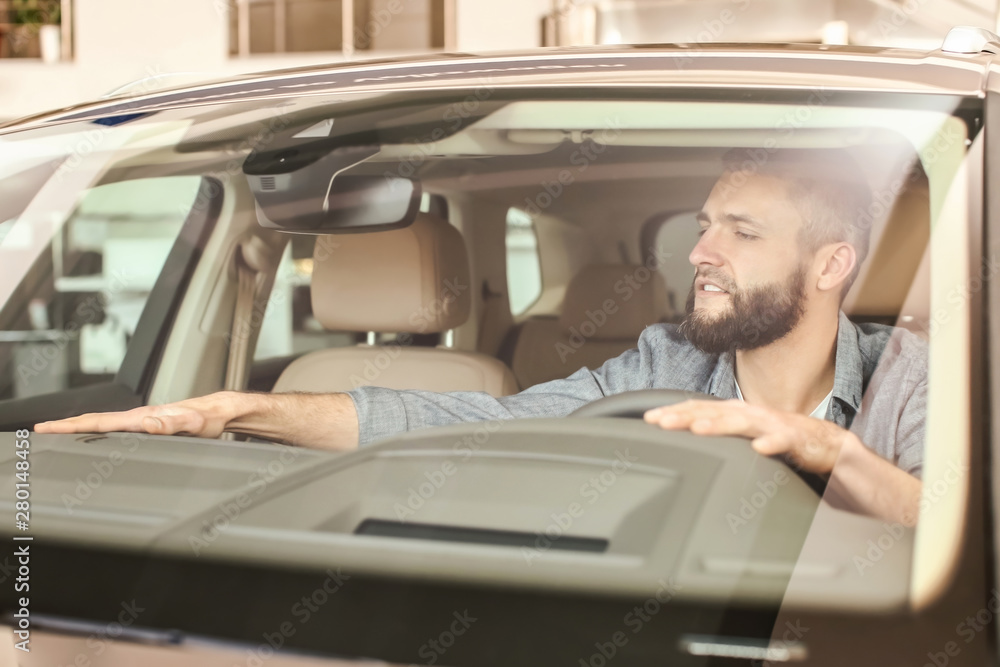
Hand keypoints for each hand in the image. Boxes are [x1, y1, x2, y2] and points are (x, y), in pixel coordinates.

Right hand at [34, 392, 240, 437]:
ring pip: (103, 423)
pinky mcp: (147, 425)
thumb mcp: (191, 424)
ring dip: (78, 426)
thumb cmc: (206, 418)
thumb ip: (169, 425)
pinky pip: (115, 427)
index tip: (47, 428)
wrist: (218, 411)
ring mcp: (141, 420)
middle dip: (66, 425)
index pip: (99, 423)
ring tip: (57, 431)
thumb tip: (147, 424)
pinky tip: (93, 434)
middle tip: (40, 430)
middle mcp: (138, 417)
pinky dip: (97, 429)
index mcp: (141, 418)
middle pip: (95, 421)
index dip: (72, 427)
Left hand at [643, 399, 852, 473]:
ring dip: (720, 425)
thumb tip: (684, 433)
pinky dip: (770, 444)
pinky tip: (759, 449)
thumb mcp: (741, 433)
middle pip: (712, 413)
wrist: (823, 442)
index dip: (674, 412)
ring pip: (742, 423)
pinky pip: (782, 441)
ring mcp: (770, 424)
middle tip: (662, 422)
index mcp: (734, 412)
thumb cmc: (778, 436)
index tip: (649, 419)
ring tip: (699, 429)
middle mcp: (748, 414)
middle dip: (685, 417)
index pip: (699, 408)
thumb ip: (716, 432)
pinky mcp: (794, 439)